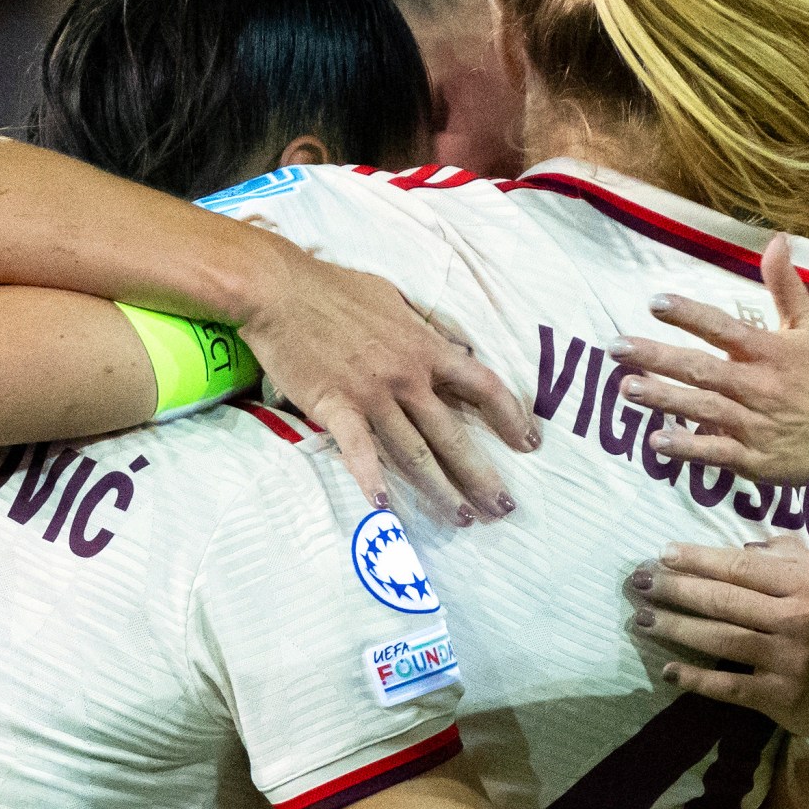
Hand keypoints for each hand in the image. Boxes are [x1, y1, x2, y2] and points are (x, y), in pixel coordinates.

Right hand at [247, 247, 540, 523]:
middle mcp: (408, 377)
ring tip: (463, 519)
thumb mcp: (396, 298)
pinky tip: (384, 509)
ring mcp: (373, 395)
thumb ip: (429, 328)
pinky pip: (359, 451)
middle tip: (503, 508)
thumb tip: (460, 347)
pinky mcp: (335, 407)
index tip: (529, 443)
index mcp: (427, 348)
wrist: (279, 289)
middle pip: (454, 435)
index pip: (484, 386)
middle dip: (483, 476)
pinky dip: (372, 480)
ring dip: (441, 491)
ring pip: (415, 453)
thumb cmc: (336, 289)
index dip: (512, 417)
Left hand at [607, 236, 808, 488]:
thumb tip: (776, 239)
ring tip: (627, 387)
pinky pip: (716, 452)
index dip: (690, 315)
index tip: (654, 302)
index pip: (724, 328)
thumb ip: (786, 286)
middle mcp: (760, 387)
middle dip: (657, 357)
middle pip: (703, 369)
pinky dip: (687, 447)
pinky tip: (655, 441)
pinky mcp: (754, 460)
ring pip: (703, 408)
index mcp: (771, 352)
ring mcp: (756, 425)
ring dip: (664, 398)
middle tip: (616, 347)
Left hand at [629, 536, 808, 749]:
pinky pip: (729, 686)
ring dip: (677, 628)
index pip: (742, 567)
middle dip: (676, 589)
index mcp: (807, 585)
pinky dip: (697, 680)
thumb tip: (744, 545)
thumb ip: (789, 555)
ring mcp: (789, 659)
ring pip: (722, 638)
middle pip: (725, 600)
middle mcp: (800, 618)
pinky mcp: (779, 696)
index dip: (699, 559)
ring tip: (641, 619)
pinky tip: (668, 672)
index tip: (663, 553)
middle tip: (639, 582)